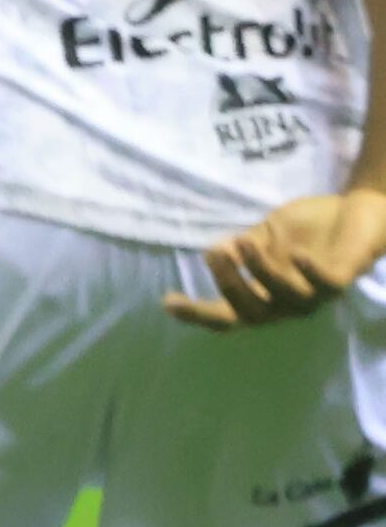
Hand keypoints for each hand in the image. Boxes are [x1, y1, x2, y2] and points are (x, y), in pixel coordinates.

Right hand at [176, 190, 385, 328]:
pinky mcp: (341, 279)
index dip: (197, 314)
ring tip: (245, 242)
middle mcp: (289, 303)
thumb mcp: (266, 236)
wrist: (358, 213)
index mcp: (267, 296)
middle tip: (214, 254)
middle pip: (251, 313)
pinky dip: (308, 272)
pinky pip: (325, 284)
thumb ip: (243, 248)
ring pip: (283, 297)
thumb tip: (214, 252)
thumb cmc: (310, 229)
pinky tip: (294, 254)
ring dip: (260, 272)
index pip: (228, 314)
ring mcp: (316, 295)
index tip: (168, 300)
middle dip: (228, 285)